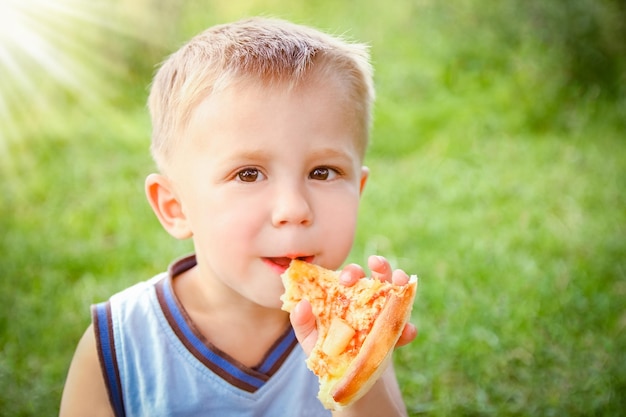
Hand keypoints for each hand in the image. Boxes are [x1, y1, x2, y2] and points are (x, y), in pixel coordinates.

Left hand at [290, 255, 417, 354]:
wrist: (342, 376)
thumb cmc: (325, 349)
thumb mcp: (309, 337)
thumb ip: (302, 322)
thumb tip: (302, 304)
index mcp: (348, 295)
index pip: (352, 276)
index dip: (351, 272)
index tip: (346, 280)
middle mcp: (368, 299)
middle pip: (378, 274)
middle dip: (380, 265)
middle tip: (374, 264)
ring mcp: (384, 314)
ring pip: (397, 290)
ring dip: (400, 281)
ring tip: (400, 280)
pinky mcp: (394, 336)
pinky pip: (404, 328)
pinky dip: (407, 328)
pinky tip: (407, 330)